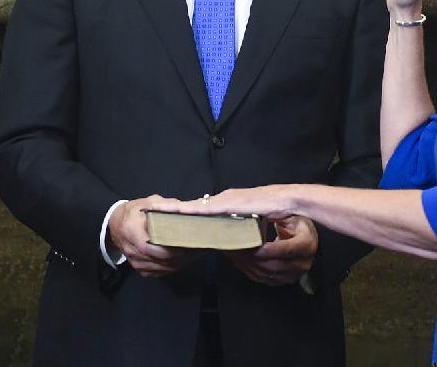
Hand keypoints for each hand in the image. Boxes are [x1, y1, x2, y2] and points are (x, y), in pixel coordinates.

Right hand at [108, 195, 195, 276]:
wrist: (115, 225)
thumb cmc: (133, 212)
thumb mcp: (148, 202)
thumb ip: (167, 205)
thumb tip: (188, 209)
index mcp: (132, 231)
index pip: (152, 247)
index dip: (170, 249)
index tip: (187, 244)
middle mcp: (132, 250)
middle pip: (160, 260)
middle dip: (181, 257)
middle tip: (198, 251)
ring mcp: (135, 261)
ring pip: (162, 268)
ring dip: (179, 264)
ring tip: (195, 256)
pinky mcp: (139, 268)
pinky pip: (159, 272)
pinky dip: (172, 268)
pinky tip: (183, 261)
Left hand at [150, 185, 297, 220]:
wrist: (286, 201)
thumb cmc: (272, 209)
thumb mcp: (249, 222)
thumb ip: (235, 227)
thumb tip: (225, 236)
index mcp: (224, 206)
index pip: (197, 210)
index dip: (179, 212)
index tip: (161, 213)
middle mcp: (220, 202)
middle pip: (189, 207)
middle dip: (169, 209)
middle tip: (149, 210)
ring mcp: (221, 201)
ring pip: (190, 207)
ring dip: (172, 210)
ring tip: (153, 211)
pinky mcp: (226, 203)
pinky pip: (202, 208)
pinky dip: (186, 209)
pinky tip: (173, 210)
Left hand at [227, 216, 316, 285]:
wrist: (301, 232)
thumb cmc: (292, 219)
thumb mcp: (286, 213)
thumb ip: (270, 214)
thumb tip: (246, 211)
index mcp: (307, 242)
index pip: (287, 249)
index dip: (268, 250)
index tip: (252, 246)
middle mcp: (303, 262)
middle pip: (274, 265)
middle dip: (251, 257)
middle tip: (234, 246)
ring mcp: (295, 273)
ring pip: (266, 274)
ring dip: (246, 264)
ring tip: (232, 251)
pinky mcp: (285, 279)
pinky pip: (263, 279)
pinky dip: (249, 270)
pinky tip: (239, 259)